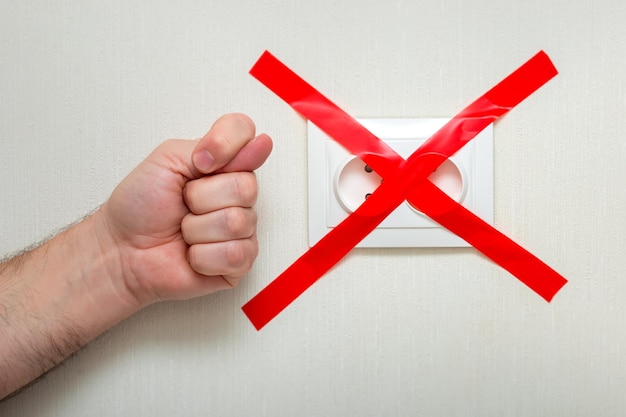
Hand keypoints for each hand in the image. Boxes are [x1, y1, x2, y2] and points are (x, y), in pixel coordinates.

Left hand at [101, 113, 272, 306]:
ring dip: (197, 230)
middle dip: (201, 198)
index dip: (226, 145)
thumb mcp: (167, 159)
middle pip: (245, 186)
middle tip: (184, 205)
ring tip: (184, 231)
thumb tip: (256, 143)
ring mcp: (241, 228)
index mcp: (222, 164)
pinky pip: (236, 254)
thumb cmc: (139, 208)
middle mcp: (236, 194)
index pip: (246, 134)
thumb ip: (211, 145)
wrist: (122, 251)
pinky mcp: (239, 262)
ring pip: (237, 222)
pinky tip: (192, 254)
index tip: (200, 162)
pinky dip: (203, 256)